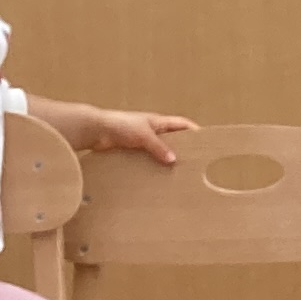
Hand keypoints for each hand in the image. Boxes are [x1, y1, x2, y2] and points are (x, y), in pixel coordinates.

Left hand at [34, 98, 193, 162]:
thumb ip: (159, 147)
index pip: (182, 124)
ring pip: (158, 152)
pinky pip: (145, 160)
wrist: (94, 131)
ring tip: (174, 175)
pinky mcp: (130, 151)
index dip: (195, 131)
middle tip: (192, 163)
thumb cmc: (118, 125)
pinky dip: (150, 167)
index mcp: (158, 122)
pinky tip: (154, 178)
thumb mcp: (143, 135)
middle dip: (182, 149)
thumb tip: (173, 160)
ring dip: (164, 160)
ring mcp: (140, 141)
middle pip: (172, 140)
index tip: (206, 142)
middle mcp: (151, 131)